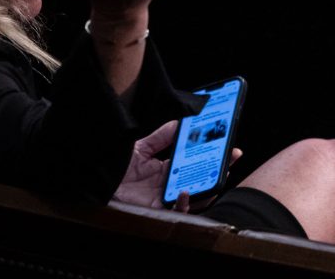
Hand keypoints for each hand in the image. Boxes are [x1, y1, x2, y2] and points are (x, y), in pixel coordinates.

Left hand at [110, 120, 242, 211]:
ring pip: (198, 196)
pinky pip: (179, 211)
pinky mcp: (160, 210)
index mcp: (169, 168)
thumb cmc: (119, 167)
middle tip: (232, 157)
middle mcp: (173, 184)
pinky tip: (185, 192)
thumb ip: (161, 137)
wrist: (102, 181)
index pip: (197, 162)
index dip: (214, 156)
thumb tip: (181, 122)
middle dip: (220, 169)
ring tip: (218, 174)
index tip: (229, 146)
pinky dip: (185, 204)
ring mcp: (168, 198)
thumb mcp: (141, 147)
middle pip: (203, 179)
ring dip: (209, 187)